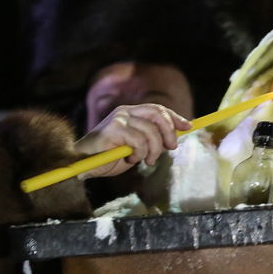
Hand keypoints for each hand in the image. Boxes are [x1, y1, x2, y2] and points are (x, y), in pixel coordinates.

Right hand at [75, 103, 190, 178]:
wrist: (84, 164)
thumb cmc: (110, 157)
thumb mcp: (137, 147)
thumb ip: (152, 139)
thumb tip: (175, 136)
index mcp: (131, 113)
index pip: (158, 109)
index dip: (174, 117)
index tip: (188, 126)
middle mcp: (125, 111)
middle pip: (157, 114)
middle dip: (169, 132)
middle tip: (171, 148)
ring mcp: (118, 118)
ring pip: (151, 131)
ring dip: (153, 150)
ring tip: (145, 160)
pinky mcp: (113, 129)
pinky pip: (139, 141)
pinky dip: (139, 153)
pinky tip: (130, 159)